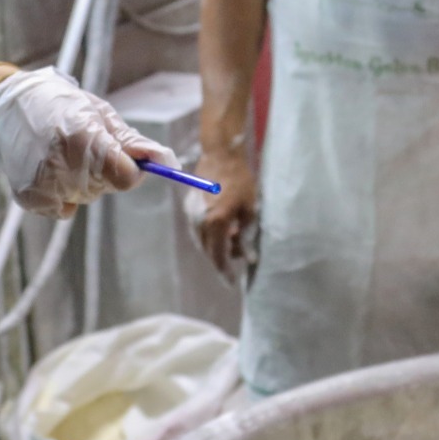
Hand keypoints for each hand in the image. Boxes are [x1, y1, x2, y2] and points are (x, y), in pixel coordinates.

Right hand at [0, 67, 173, 218]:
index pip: (125, 177)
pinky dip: (62, 195)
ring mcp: (43, 183)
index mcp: (83, 137)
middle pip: (106, 187)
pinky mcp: (30, 198)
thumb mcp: (98, 113)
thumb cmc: (59, 104)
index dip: (130, 168)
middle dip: (104, 171)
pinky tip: (49, 170)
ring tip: (62, 155)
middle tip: (82, 146)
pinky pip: (64, 209)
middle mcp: (62, 163)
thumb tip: (167, 161)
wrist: (6, 106)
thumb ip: (132, 142)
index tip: (123, 157)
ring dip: (83, 182)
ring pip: (87, 198)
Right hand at [195, 147, 257, 275]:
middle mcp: (200, 222)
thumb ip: (245, 236)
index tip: (231, 283)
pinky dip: (209, 234)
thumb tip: (247, 258)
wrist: (220, 155)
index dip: (225, 272)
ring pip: (202, 241)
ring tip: (233, 241)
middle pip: (208, 251)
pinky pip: (198, 229)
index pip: (219, 257)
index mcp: (216, 224)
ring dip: (215, 246)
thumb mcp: (249, 210)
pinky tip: (223, 228)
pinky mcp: (189, 207)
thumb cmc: (240, 181)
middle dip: (222, 258)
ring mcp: (192, 215)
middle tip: (238, 257)